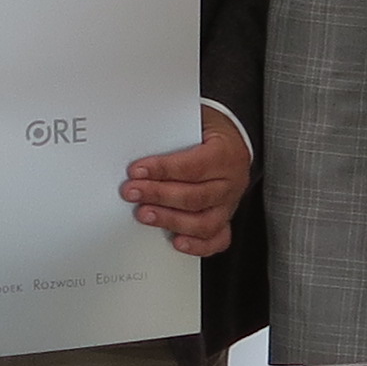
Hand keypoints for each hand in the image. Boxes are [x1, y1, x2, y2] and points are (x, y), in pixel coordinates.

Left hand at [121, 118, 252, 258]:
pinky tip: (177, 241)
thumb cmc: (209, 131)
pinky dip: (197, 245)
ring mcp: (229, 204)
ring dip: (170, 220)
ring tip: (145, 214)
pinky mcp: (225, 218)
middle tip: (132, 192)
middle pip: (194, 196)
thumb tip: (141, 139)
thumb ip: (172, 131)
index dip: (163, 170)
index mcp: (226, 154)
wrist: (234, 140)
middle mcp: (231, 182)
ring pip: (203, 222)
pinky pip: (216, 239)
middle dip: (158, 195)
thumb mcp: (195, 120)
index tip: (137, 170)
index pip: (193, 166)